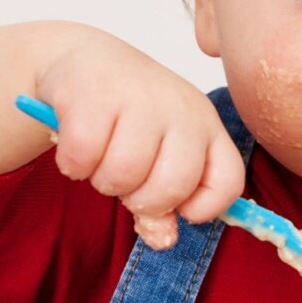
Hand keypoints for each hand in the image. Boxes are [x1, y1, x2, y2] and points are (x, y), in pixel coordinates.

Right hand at [34, 23, 243, 249]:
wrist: (88, 63)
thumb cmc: (131, 117)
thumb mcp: (159, 156)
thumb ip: (167, 201)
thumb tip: (163, 240)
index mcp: (207, 126)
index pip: (228, 182)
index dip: (203, 208)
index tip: (179, 208)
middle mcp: (181, 108)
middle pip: (172, 187)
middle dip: (142, 200)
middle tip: (127, 180)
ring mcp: (139, 96)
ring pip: (123, 174)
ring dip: (103, 180)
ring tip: (100, 157)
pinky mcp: (93, 92)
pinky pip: (83, 156)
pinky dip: (73, 164)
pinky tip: (76, 147)